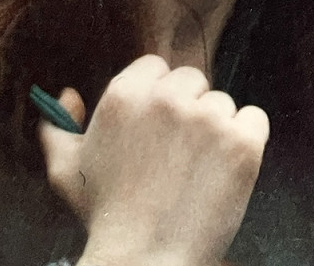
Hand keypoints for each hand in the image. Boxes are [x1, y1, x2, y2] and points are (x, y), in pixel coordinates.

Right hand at [38, 55, 269, 265]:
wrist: (145, 260)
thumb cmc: (107, 218)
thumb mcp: (66, 172)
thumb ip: (58, 126)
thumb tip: (69, 93)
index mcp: (124, 95)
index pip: (157, 67)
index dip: (159, 96)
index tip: (158, 129)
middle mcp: (167, 98)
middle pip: (193, 81)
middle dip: (188, 109)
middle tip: (176, 154)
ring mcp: (208, 118)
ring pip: (223, 103)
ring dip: (216, 129)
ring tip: (195, 172)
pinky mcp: (242, 141)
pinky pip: (255, 119)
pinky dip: (247, 141)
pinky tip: (224, 170)